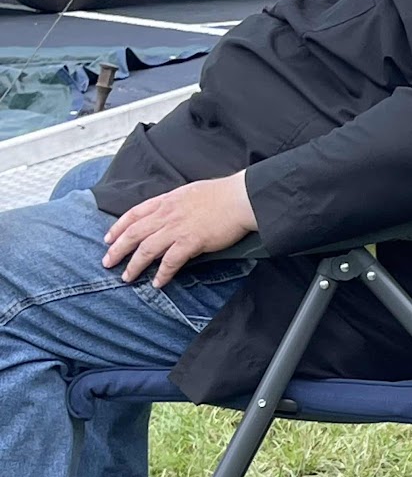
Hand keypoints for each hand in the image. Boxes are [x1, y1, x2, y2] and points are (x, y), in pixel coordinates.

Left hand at [103, 172, 257, 287]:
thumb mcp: (189, 193)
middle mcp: (166, 215)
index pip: (133, 214)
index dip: (117, 228)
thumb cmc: (221, 194)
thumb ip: (174, 205)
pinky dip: (162, 273)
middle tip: (107, 262)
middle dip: (117, 250)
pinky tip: (157, 283)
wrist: (240, 198)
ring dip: (134, 265)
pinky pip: (170, 261)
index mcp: (165, 201)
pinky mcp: (191, 242)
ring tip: (127, 277)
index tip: (108, 239)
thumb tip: (168, 217)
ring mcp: (177, 228)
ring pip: (146, 249)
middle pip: (133, 234)